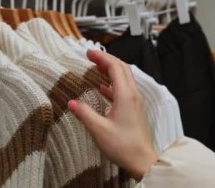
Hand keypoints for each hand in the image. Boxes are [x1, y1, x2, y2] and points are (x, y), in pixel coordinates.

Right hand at [68, 50, 158, 180]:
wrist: (142, 161)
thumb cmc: (123, 145)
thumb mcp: (99, 129)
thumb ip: (84, 113)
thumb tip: (72, 102)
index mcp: (126, 95)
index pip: (115, 68)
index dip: (102, 58)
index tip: (88, 53)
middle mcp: (133, 95)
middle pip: (122, 69)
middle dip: (107, 60)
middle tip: (91, 57)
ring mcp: (135, 102)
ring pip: (124, 78)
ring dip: (111, 70)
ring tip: (96, 68)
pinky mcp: (134, 110)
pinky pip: (124, 90)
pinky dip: (113, 84)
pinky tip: (103, 89)